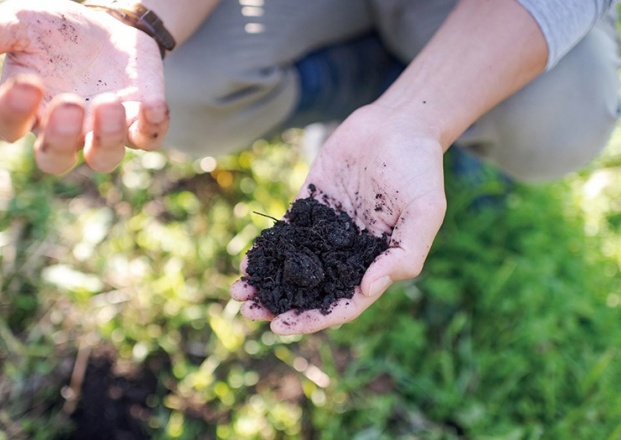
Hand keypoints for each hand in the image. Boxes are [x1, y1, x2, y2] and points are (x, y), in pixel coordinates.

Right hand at [0, 0, 168, 173]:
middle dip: (62, 139)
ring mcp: (104, 132)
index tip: (29, 82)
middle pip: (56, 159)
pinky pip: (148, 139)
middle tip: (70, 104)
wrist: (109, 27)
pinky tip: (152, 105)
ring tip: (108, 101)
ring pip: (105, 158)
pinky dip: (153, 126)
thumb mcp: (23, 22)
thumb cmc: (57, 31)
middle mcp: (65, 131)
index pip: (9, 127)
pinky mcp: (139, 123)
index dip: (13, 113)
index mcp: (28, 110)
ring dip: (107, 136)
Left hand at [231, 104, 446, 333]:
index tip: (281, 326)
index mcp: (376, 262)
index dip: (313, 318)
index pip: (343, 302)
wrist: (398, 124)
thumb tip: (367, 289)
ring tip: (238, 293)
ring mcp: (328, 230)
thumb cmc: (420, 169)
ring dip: (267, 281)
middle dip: (280, 304)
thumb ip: (404, 254)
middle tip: (248, 313)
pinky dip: (266, 248)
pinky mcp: (311, 204)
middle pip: (312, 289)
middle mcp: (348, 252)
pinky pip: (286, 233)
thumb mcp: (426, 212)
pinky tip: (247, 260)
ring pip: (293, 265)